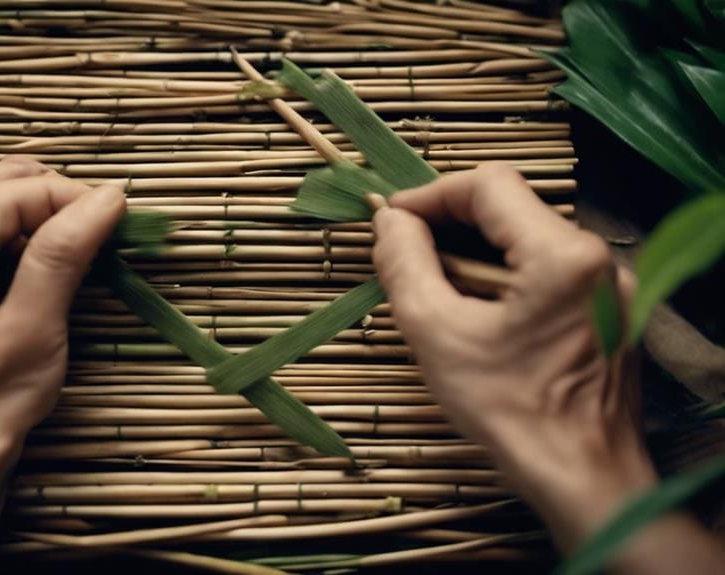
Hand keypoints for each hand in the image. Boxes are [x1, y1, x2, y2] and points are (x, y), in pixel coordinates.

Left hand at [0, 156, 124, 459]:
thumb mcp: (35, 327)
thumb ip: (65, 253)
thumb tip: (108, 195)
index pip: (21, 189)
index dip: (77, 197)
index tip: (120, 221)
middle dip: (56, 201)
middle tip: (98, 239)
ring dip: (33, 218)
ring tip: (70, 259)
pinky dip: (8, 238)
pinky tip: (31, 275)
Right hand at [370, 163, 654, 549]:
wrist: (583, 480)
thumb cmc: (509, 412)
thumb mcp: (437, 333)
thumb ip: (406, 264)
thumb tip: (389, 220)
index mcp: (563, 254)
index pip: (489, 185)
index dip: (431, 195)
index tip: (391, 221)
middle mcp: (598, 258)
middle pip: (510, 210)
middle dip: (450, 225)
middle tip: (403, 254)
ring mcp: (610, 286)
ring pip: (526, 241)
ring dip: (473, 254)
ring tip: (430, 288)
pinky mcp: (609, 311)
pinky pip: (546, 272)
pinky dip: (502, 278)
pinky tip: (471, 312)